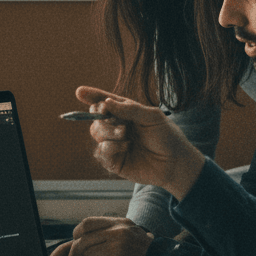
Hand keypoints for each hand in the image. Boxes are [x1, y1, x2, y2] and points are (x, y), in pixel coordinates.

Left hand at [49, 217, 153, 255]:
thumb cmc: (142, 252)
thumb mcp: (129, 233)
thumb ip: (108, 232)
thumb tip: (78, 240)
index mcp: (120, 223)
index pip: (88, 223)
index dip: (77, 234)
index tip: (76, 242)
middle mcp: (119, 232)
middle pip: (84, 241)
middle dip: (75, 255)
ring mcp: (119, 247)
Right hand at [75, 86, 205, 198]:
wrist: (175, 163)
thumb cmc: (166, 136)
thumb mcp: (152, 116)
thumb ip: (129, 109)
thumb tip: (106, 103)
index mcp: (126, 113)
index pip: (105, 102)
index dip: (92, 96)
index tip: (80, 92)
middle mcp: (117, 126)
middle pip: (96, 118)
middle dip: (103, 118)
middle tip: (121, 124)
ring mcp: (114, 144)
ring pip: (96, 133)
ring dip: (109, 133)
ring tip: (126, 136)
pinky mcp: (114, 161)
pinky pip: (100, 153)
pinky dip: (110, 148)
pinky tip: (126, 148)